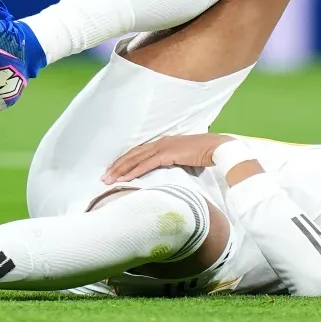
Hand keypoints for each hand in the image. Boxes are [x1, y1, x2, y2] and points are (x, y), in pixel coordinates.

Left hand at [103, 133, 233, 183]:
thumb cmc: (205, 154)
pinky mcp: (167, 154)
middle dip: (117, 165)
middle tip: (104, 176)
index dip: (125, 160)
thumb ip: (174, 163)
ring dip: (120, 169)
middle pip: (133, 154)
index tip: (114, 169)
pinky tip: (124, 179)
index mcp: (164, 142)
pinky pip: (146, 165)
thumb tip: (168, 173)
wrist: (216, 148)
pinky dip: (133, 172)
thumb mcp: (185, 158)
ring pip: (136, 159)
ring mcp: (163, 147)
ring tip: (109, 179)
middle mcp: (160, 142)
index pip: (139, 152)